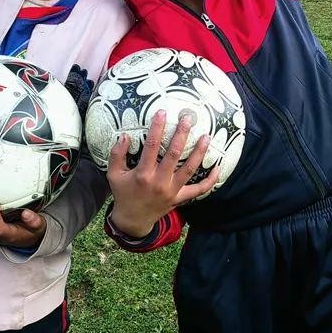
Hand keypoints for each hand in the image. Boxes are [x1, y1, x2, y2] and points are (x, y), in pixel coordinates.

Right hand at [106, 110, 219, 235]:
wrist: (133, 220)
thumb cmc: (123, 193)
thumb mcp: (114, 175)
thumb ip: (117, 155)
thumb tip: (124, 136)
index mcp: (143, 174)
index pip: (151, 146)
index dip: (157, 128)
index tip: (162, 113)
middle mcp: (159, 181)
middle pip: (173, 155)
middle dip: (181, 135)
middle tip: (188, 119)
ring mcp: (171, 190)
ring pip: (189, 169)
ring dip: (199, 153)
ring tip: (206, 137)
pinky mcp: (179, 198)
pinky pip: (199, 190)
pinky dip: (210, 180)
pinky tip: (218, 167)